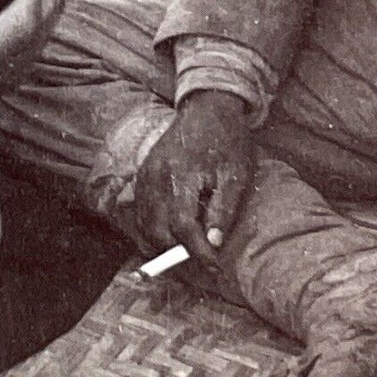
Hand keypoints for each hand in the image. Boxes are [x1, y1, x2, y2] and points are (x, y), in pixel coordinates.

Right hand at [134, 90, 254, 259]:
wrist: (207, 109)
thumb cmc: (227, 143)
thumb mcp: (235, 177)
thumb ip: (223, 211)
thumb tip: (213, 245)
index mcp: (181, 176)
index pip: (182, 226)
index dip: (198, 252)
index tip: (215, 266)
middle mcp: (156, 176)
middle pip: (156, 229)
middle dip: (177, 252)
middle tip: (201, 261)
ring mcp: (146, 174)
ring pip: (144, 222)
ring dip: (161, 243)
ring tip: (186, 252)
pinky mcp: (143, 173)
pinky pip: (140, 209)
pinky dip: (151, 227)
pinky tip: (170, 233)